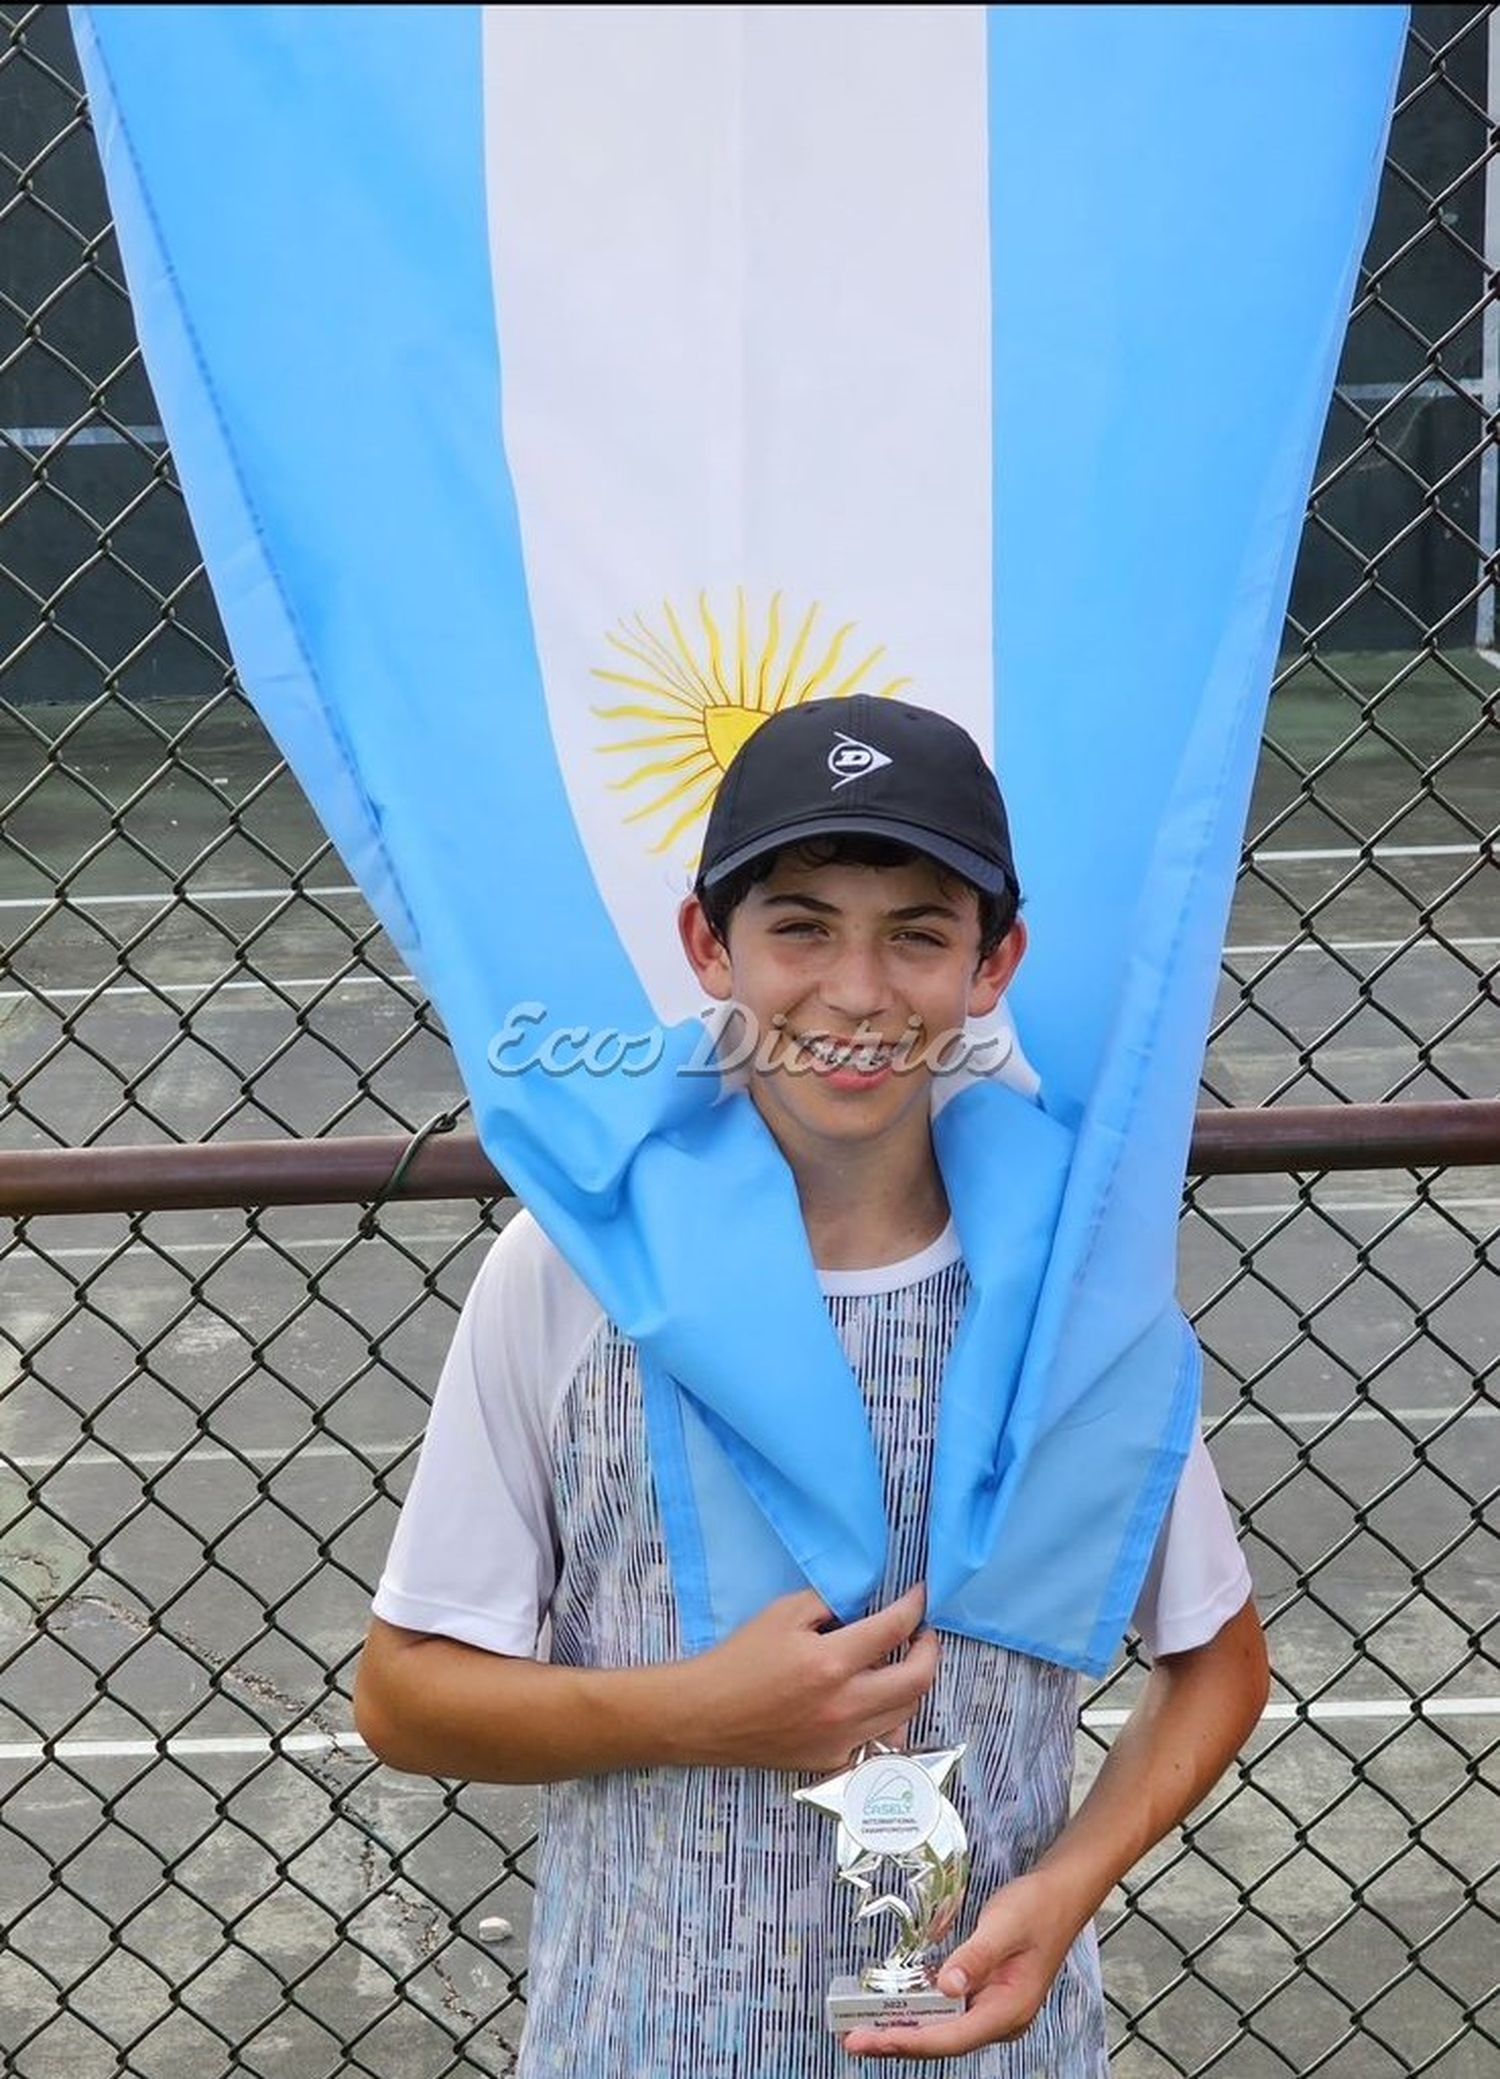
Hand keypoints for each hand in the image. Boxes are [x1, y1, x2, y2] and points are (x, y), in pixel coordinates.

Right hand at [680, 1582, 937, 1772]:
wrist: (707, 1715)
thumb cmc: (742, 1658)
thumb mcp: (783, 1613)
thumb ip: (831, 1603)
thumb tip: (868, 1603)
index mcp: (831, 1663)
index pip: (895, 1629)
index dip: (915, 1607)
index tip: (920, 1596)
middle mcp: (845, 1705)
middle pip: (918, 1679)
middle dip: (930, 1649)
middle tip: (921, 1634)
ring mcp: (842, 1739)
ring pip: (906, 1712)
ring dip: (912, 1683)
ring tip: (897, 1663)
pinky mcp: (834, 1761)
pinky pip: (881, 1739)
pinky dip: (888, 1717)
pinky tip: (874, 1700)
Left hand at [841, 1870, 1080, 2060]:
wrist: (1060, 1895)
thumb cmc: (1036, 1908)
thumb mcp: (1004, 1926)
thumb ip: (975, 1957)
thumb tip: (946, 1986)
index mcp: (1009, 2010)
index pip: (952, 2037)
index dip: (910, 2040)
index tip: (874, 2040)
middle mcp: (1000, 2019)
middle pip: (943, 2040)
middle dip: (898, 2041)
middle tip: (853, 2039)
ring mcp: (992, 2009)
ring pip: (943, 2029)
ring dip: (905, 2028)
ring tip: (865, 2028)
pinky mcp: (985, 1995)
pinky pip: (948, 2012)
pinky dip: (920, 2011)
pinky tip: (895, 2006)